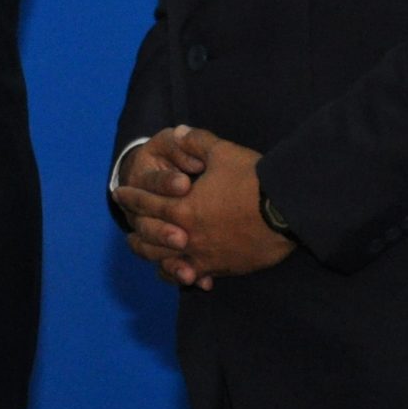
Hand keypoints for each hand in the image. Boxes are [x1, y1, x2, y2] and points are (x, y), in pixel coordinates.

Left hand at [114, 127, 292, 287]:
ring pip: (168, 262)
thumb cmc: (253, 179)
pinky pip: (198, 275)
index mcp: (181, 207)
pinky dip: (187, 275)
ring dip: (155, 258)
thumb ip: (197, 143)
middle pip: (150, 239)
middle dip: (137, 234)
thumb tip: (179, 131)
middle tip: (128, 234)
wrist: (287, 210)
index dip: (131, 197)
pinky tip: (187, 277)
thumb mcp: (222, 152)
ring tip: (150, 256)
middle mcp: (187, 234)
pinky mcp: (223, 267)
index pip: (147, 203)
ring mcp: (204, 255)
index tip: (120, 195)